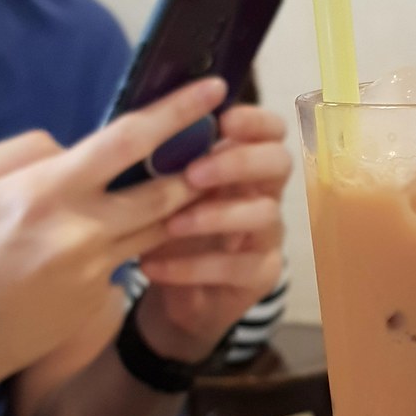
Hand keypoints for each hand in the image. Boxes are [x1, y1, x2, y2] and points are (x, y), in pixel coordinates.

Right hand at [0, 77, 226, 391]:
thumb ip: (24, 155)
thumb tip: (69, 147)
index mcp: (46, 191)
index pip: (129, 140)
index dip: (177, 112)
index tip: (213, 89)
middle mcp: (81, 233)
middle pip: (164, 192)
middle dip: (200, 168)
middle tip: (226, 143)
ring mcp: (92, 273)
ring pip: (153, 230)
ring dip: (177, 208)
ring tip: (193, 183)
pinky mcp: (92, 303)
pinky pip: (123, 262)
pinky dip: (129, 243)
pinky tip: (112, 235)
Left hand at [135, 104, 291, 359]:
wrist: (175, 297)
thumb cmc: (169, 229)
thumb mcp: (164, 191)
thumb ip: (164, 160)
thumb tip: (136, 120)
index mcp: (245, 164)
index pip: (271, 130)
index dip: (254, 120)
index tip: (222, 119)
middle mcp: (265, 194)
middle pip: (279, 163)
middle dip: (238, 162)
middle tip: (193, 174)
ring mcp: (267, 236)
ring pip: (264, 214)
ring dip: (214, 216)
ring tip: (170, 225)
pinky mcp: (261, 276)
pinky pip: (237, 267)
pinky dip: (192, 267)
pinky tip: (152, 266)